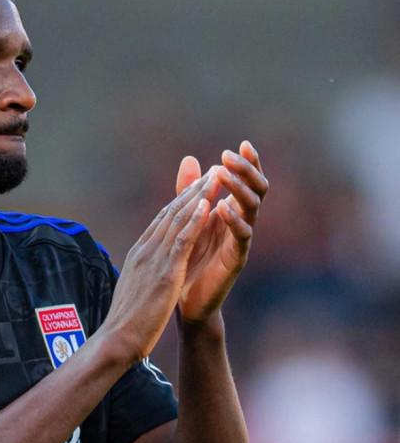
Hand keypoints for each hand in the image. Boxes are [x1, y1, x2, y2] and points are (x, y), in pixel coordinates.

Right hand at [102, 170, 221, 362]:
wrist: (117, 339)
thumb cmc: (126, 320)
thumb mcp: (135, 287)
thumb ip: (142, 271)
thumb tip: (146, 266)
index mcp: (139, 253)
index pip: (161, 221)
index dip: (180, 201)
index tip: (195, 187)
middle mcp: (145, 250)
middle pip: (170, 213)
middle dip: (192, 191)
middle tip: (210, 171)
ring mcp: (153, 259)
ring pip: (177, 220)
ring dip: (197, 197)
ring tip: (214, 178)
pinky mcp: (164, 272)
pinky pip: (182, 240)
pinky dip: (194, 220)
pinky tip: (207, 205)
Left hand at [174, 141, 267, 322]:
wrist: (186, 298)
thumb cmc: (189, 256)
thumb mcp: (188, 217)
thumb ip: (190, 190)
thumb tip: (190, 158)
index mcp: (232, 210)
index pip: (247, 182)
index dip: (249, 163)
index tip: (242, 144)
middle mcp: (241, 222)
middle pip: (257, 190)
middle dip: (246, 170)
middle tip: (229, 155)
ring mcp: (241, 240)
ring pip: (252, 209)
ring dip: (239, 189)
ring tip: (224, 174)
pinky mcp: (236, 259)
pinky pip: (242, 236)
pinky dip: (233, 220)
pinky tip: (221, 208)